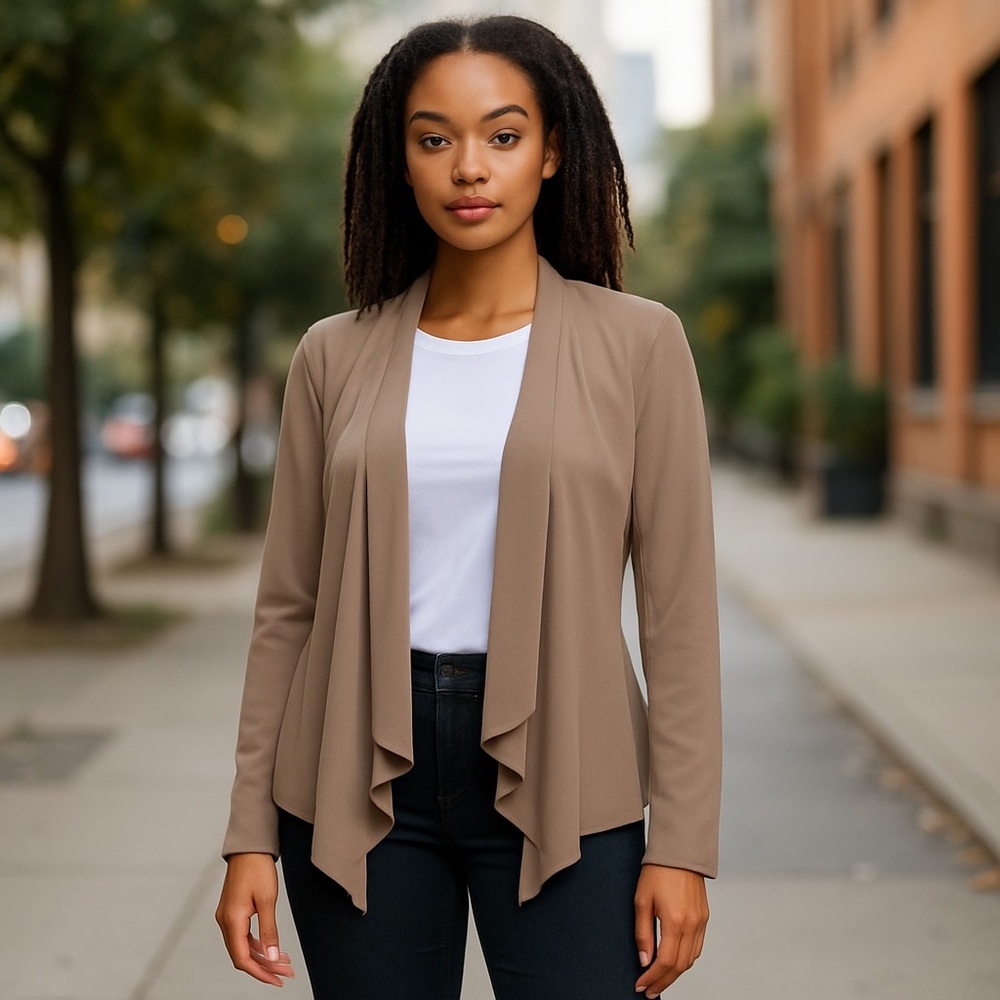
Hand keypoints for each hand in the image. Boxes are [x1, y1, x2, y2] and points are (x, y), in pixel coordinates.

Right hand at [216, 852, 295, 986]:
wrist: (249, 848)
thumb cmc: (257, 868)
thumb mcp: (267, 900)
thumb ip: (269, 931)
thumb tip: (273, 956)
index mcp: (231, 920)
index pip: (242, 958)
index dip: (260, 973)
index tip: (277, 980)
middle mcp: (225, 921)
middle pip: (242, 956)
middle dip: (265, 967)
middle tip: (286, 972)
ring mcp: (227, 917)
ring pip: (243, 947)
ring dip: (263, 956)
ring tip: (284, 962)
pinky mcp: (232, 912)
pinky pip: (243, 936)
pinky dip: (257, 944)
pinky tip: (272, 947)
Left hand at [633, 864, 708, 996]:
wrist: (679, 851)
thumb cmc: (657, 871)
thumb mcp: (641, 901)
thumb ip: (643, 933)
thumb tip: (645, 961)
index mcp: (675, 921)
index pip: (665, 962)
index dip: (652, 978)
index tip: (641, 986)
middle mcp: (692, 924)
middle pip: (680, 966)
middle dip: (663, 981)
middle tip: (649, 990)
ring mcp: (701, 921)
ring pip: (690, 959)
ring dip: (675, 973)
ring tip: (659, 979)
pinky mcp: (704, 917)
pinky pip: (697, 947)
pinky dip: (685, 959)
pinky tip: (673, 961)